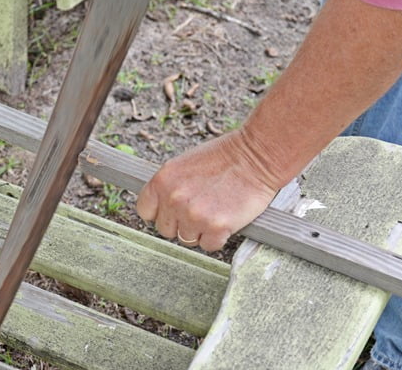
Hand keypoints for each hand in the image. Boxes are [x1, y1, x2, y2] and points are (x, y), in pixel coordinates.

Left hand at [136, 130, 278, 251]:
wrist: (256, 156)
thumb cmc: (224, 158)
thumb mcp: (184, 165)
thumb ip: (169, 188)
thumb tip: (161, 209)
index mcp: (162, 180)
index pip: (145, 211)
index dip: (160, 212)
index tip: (172, 210)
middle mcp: (174, 199)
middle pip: (165, 229)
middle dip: (180, 223)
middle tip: (200, 208)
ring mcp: (194, 215)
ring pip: (186, 239)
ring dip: (200, 230)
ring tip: (215, 210)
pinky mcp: (216, 227)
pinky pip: (208, 245)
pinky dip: (218, 237)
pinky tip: (226, 217)